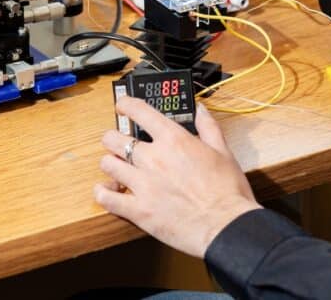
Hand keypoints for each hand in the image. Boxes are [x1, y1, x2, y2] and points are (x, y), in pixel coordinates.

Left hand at [94, 98, 261, 258]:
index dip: (125, 105)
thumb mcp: (222, 151)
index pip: (139, 111)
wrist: (226, 225)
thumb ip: (208, 127)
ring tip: (116, 168)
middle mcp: (153, 157)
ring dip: (110, 164)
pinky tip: (108, 191)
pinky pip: (107, 198)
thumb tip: (200, 110)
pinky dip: (103, 193)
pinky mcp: (138, 210)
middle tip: (118, 143)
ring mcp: (143, 183)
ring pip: (107, 164)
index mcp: (174, 139)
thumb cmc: (228, 191)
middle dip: (113, 138)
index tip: (123, 106)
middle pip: (114, 138)